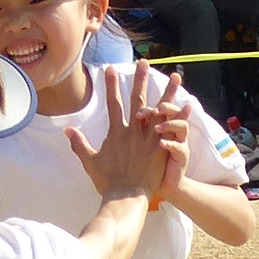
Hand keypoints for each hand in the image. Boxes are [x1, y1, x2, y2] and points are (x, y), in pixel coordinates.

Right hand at [69, 64, 180, 201]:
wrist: (125, 196)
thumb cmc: (108, 181)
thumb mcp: (90, 161)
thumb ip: (80, 144)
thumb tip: (68, 130)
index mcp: (116, 132)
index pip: (113, 103)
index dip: (112, 86)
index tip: (112, 69)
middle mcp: (134, 131)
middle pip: (138, 100)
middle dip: (140, 80)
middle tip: (144, 62)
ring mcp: (149, 138)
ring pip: (161, 110)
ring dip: (169, 92)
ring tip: (176, 76)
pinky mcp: (162, 146)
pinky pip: (174, 127)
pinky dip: (181, 116)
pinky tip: (190, 103)